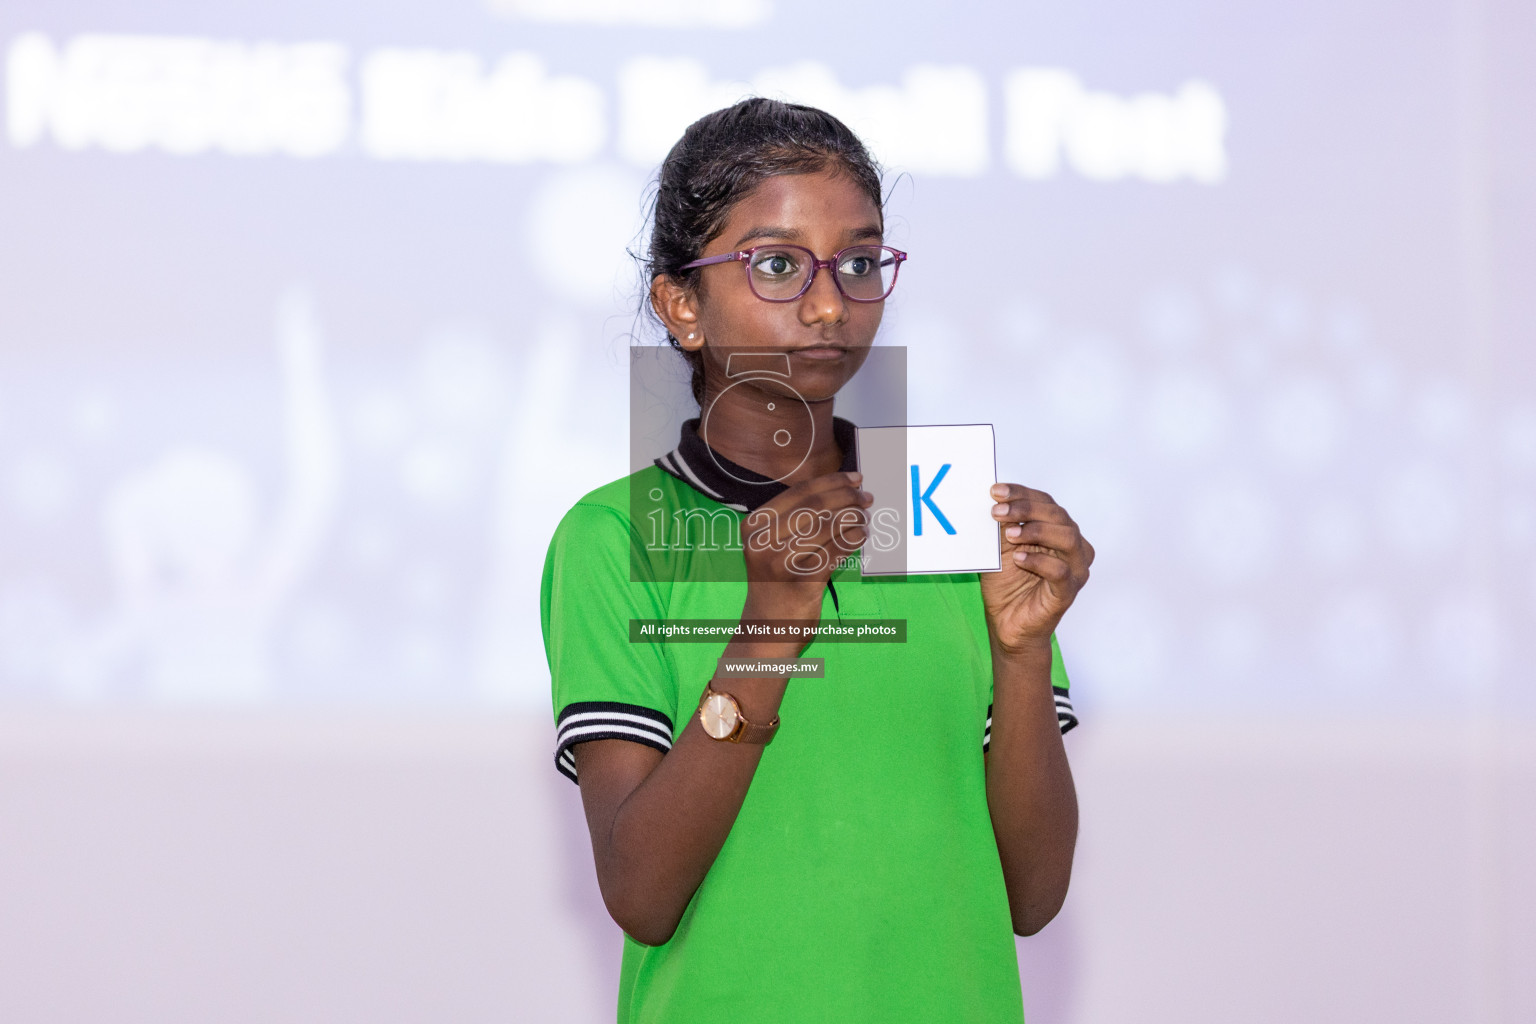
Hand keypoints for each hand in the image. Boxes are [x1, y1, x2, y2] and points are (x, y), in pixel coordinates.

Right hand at [739, 471, 869, 642]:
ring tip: (864, 517)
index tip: (854, 478)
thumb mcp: (771, 546)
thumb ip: (795, 519)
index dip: (831, 481)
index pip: (799, 493)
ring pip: (827, 526)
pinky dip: (853, 539)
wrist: (768, 627)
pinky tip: (861, 535)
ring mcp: (780, 562)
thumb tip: (837, 489)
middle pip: (815, 507)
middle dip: (847, 497)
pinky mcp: (802, 581)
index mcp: (754, 527)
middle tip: (866, 497)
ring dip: (853, 517)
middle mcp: (762, 542)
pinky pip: (836, 551)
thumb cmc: (776, 581)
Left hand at [979, 483, 1093, 654]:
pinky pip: (1060, 571)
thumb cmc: (1007, 584)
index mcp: (1058, 530)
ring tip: (1009, 535)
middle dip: (1026, 509)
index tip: (996, 491)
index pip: (1046, 502)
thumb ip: (1003, 525)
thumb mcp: (1000, 548)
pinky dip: (1039, 562)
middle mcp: (1073, 546)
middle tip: (997, 512)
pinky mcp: (1067, 592)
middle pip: (1058, 516)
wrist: (1007, 624)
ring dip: (1036, 531)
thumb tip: (994, 498)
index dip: (1022, 493)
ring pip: (1067, 538)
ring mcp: (1074, 569)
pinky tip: (1018, 559)